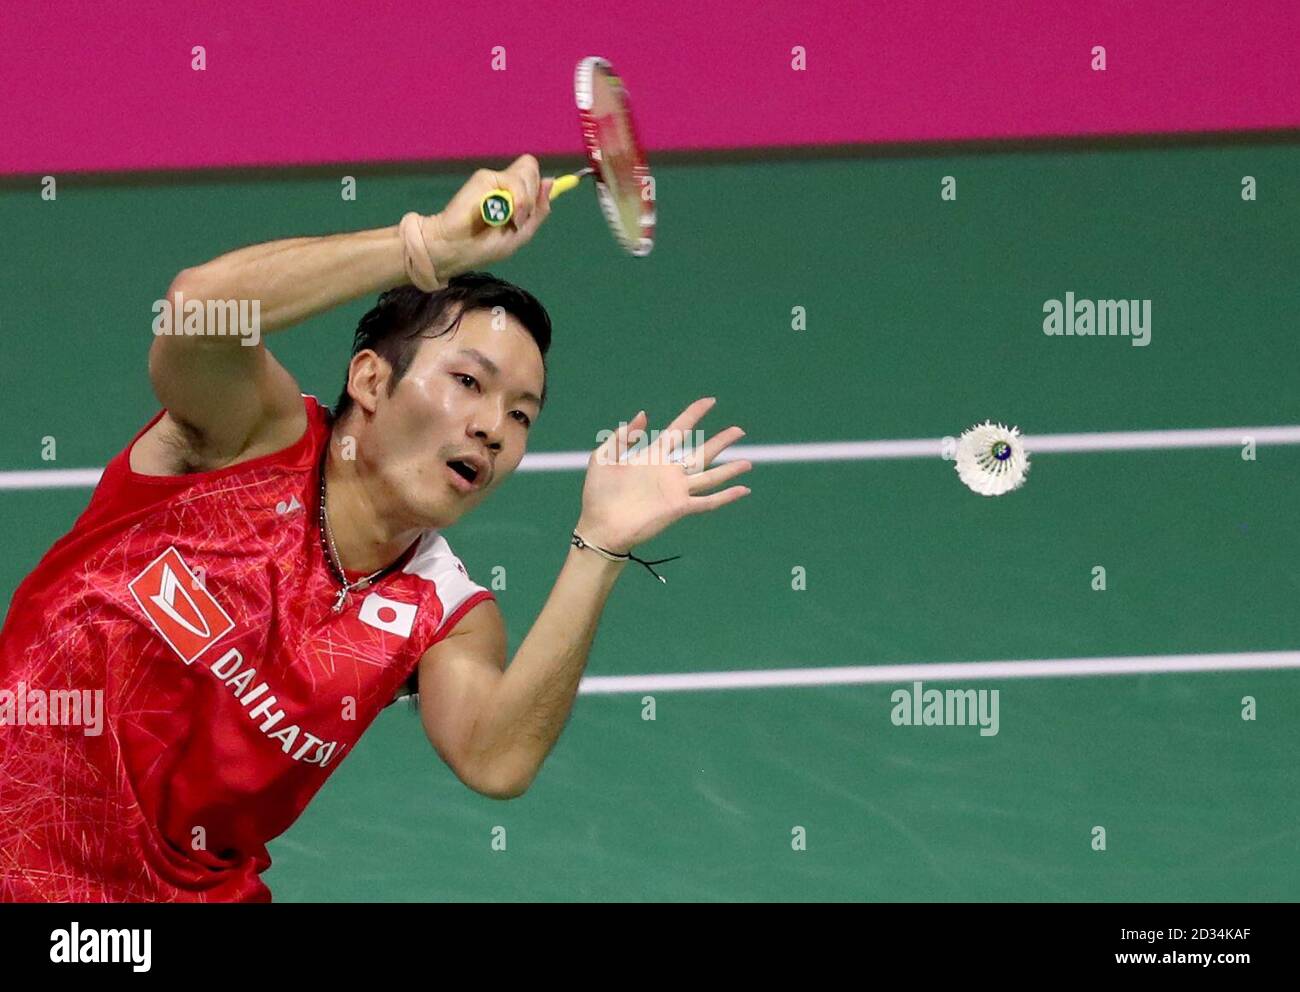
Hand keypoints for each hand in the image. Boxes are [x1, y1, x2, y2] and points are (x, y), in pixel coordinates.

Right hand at [420, 155, 552, 279]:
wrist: (454, 248)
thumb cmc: (485, 247)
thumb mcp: (522, 233)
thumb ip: (538, 210)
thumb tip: (550, 181)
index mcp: (514, 194)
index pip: (536, 177)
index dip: (539, 191)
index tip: (532, 212)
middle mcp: (505, 182)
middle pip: (533, 172)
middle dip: (533, 199)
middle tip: (518, 221)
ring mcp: (495, 179)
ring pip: (528, 175)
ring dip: (526, 203)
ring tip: (513, 221)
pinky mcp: (485, 178)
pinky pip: (515, 182)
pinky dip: (519, 203)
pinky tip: (509, 217)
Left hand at [576, 398, 752, 553]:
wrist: (600, 527)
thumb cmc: (598, 493)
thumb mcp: (604, 457)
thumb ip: (622, 437)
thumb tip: (642, 415)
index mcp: (652, 456)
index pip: (679, 430)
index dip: (694, 414)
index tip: (710, 401)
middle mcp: (669, 471)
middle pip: (701, 452)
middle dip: (720, 442)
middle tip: (739, 430)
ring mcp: (676, 490)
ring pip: (709, 475)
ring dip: (729, 469)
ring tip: (747, 462)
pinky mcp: (679, 508)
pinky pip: (708, 501)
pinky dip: (726, 496)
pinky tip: (743, 490)